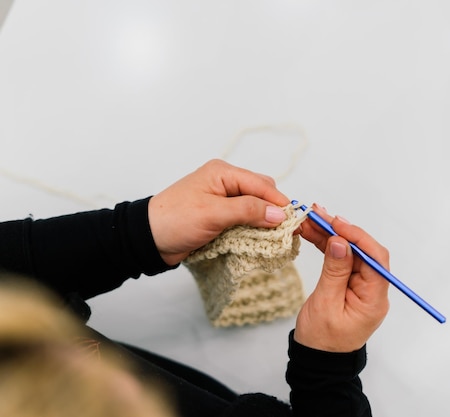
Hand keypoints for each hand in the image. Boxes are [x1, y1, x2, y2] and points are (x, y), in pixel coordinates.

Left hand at [148, 159, 289, 264]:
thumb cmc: (175, 220)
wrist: (148, 239)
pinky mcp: (220, 215)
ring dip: (263, 221)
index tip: (293, 222)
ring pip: (255, 206)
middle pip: (262, 193)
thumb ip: (248, 211)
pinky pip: (245, 218)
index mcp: (223, 172)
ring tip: (274, 238)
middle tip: (284, 232)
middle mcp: (225, 181)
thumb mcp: (214, 214)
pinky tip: (259, 238)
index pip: (262, 184)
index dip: (278, 202)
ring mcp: (223, 198)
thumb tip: (279, 214)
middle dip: (273, 211)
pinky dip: (253, 228)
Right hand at [295, 205, 389, 351]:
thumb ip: (335, 272)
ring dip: (330, 235)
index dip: (357, 237)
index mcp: (374, 299)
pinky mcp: (348, 284)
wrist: (317, 360)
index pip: (375, 259)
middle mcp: (372, 289)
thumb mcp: (326, 305)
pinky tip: (312, 233)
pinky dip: (327, 246)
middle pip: (362, 251)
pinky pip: (340, 260)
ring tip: (309, 220)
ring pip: (349, 252)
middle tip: (317, 215)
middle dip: (340, 231)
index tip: (336, 223)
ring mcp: (360, 286)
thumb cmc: (322, 341)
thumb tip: (341, 242)